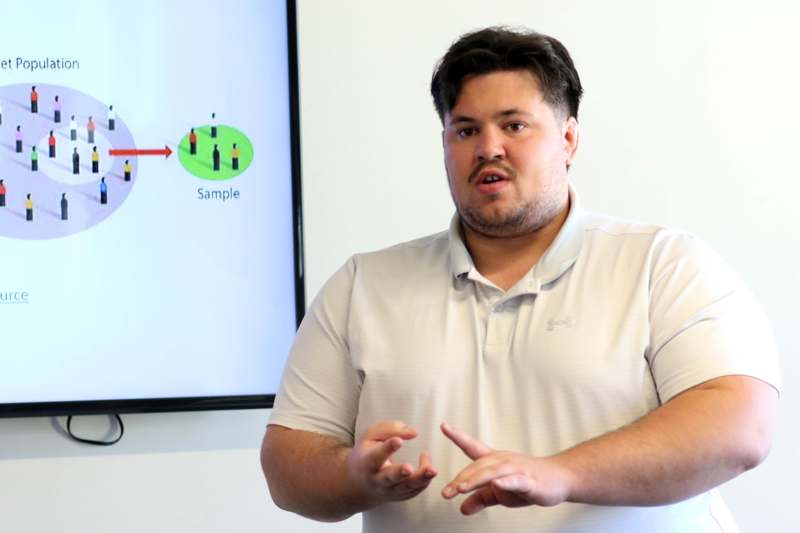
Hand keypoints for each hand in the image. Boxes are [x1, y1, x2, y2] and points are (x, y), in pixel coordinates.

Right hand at [346, 420, 437, 505]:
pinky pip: (415, 490)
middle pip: (390, 478)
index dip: (388, 448)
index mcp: (367, 463)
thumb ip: (390, 429)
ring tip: (433, 470)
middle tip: (410, 468)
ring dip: (421, 479)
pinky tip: (429, 468)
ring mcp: (390, 490)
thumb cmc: (367, 454)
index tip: (399, 441)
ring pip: (406, 487)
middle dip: (400, 473)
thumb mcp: (371, 436)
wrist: (360, 483)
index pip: (376, 456)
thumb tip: (414, 432)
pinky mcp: (401, 496)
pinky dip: (424, 480)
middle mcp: (378, 480)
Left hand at [440, 422, 571, 514]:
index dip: (458, 436)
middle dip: (460, 479)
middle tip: (446, 492)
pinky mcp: (529, 481)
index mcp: (494, 461)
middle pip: (478, 466)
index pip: (473, 446)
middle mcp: (503, 461)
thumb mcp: (499, 493)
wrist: (558, 479)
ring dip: (475, 480)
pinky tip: (496, 484)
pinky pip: (515, 481)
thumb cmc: (527, 482)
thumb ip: (480, 498)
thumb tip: (462, 508)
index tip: (444, 426)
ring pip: (492, 473)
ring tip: (461, 488)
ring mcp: (516, 469)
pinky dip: (505, 482)